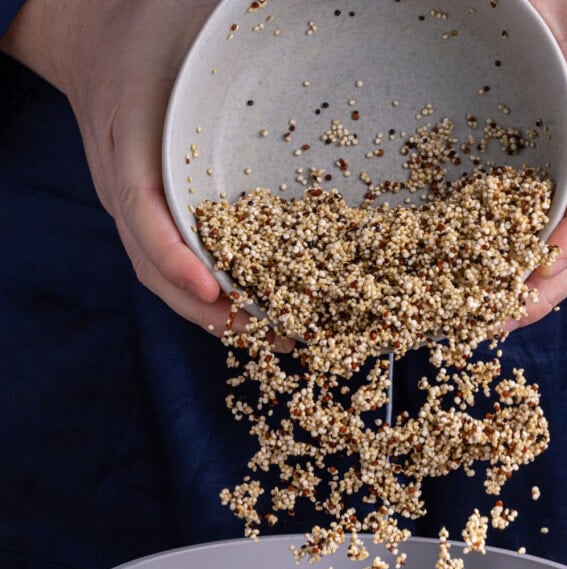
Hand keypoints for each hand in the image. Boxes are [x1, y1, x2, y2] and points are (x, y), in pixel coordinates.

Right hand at [1, 0, 293, 346]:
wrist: (90, 30)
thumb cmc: (141, 19)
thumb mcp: (176, 12)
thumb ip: (215, 23)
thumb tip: (273, 13)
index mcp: (126, 136)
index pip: (140, 209)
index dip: (175, 256)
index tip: (216, 290)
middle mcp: (124, 181)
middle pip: (154, 266)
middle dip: (209, 312)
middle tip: (269, 335)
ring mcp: (133, 202)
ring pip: (164, 276)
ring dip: (216, 315)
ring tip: (273, 336)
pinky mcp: (150, 210)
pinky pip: (175, 261)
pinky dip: (212, 295)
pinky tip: (254, 309)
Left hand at [515, 0, 566, 329]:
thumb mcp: (561, 10)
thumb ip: (527, 25)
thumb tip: (484, 25)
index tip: (533, 272)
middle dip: (538, 291)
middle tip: (492, 323)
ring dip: (534, 289)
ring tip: (487, 320)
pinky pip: (565, 228)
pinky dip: (534, 263)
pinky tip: (499, 282)